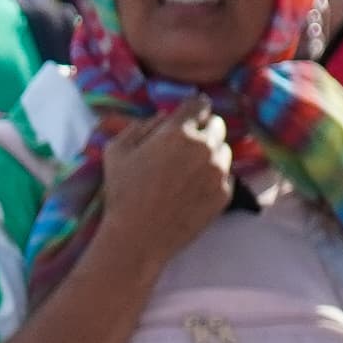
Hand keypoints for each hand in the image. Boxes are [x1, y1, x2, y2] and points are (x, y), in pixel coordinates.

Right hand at [92, 98, 233, 269]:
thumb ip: (139, 126)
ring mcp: (218, 172)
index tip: (190, 117)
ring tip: (189, 173)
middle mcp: (204, 147)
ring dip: (211, 155)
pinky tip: (193, 191)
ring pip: (225, 151)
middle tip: (187, 148)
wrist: (137, 238)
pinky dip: (214, 179)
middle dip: (204, 131)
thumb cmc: (122, 194)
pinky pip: (226, 177)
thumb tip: (162, 117)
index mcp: (178, 132)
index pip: (200, 104)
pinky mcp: (224, 195)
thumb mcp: (116, 151)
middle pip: (217, 125)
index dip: (194, 110)